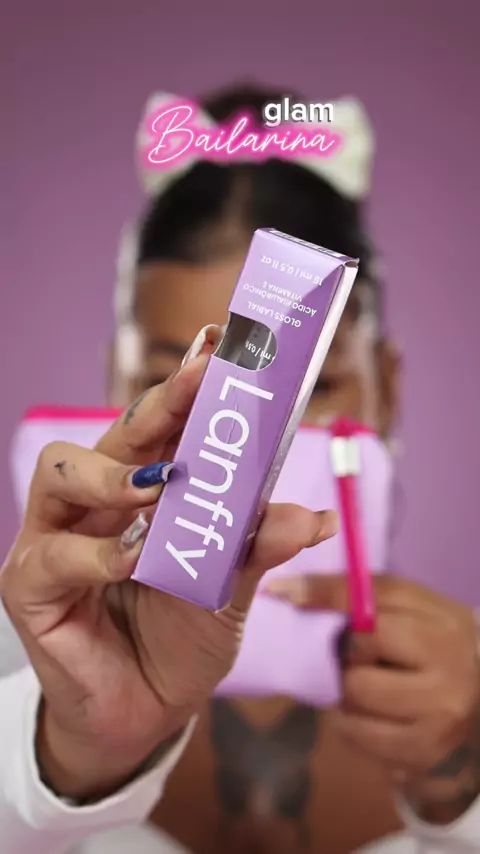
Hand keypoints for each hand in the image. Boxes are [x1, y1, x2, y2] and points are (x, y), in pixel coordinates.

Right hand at [0, 344, 336, 801]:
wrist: (145, 713)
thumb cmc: (181, 638)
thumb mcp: (229, 590)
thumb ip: (258, 549)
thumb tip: (313, 517)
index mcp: (144, 491)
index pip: (163, 427)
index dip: (188, 386)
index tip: (224, 346)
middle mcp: (97, 502)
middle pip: (115, 432)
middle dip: (160, 402)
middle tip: (202, 380)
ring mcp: (57, 538)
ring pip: (61, 471)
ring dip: (114, 472)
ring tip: (159, 487)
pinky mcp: (30, 585)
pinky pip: (53, 554)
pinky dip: (97, 554)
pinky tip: (132, 559)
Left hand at [266, 574, 479, 822]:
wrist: (473, 708)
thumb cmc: (426, 650)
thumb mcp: (407, 613)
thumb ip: (359, 596)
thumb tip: (289, 589)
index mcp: (443, 619)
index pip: (378, 596)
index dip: (326, 593)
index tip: (281, 591)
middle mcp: (448, 663)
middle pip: (360, 647)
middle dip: (344, 651)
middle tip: (349, 657)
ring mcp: (439, 711)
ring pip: (353, 692)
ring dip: (342, 690)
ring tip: (360, 687)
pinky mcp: (423, 751)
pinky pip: (356, 733)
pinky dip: (349, 723)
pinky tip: (366, 716)